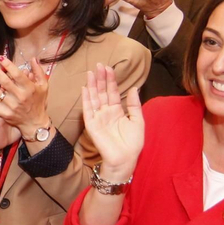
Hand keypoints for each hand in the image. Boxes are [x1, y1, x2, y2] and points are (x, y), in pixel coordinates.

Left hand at [0, 54, 51, 145]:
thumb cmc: (39, 102)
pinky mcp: (4, 114)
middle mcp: (20, 97)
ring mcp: (11, 106)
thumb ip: (38, 72)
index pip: (17, 75)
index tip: (0, 57)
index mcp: (29, 88)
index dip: (8, 65)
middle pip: (4, 81)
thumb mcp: (44, 86)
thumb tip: (32, 58)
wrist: (35, 123)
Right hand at [79, 63, 143, 178]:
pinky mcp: (92, 125)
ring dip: (92, 85)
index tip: (109, 68)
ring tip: (91, 72)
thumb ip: (134, 105)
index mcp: (117, 111)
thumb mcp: (138, 121)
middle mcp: (106, 112)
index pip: (113, 92)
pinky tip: (85, 89)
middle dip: (100, 79)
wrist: (125, 159)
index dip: (111, 80)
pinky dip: (86, 100)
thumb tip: (134, 88)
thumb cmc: (132, 143)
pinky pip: (88, 110)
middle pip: (102, 92)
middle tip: (99, 65)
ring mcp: (98, 118)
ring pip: (94, 98)